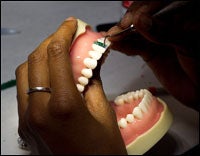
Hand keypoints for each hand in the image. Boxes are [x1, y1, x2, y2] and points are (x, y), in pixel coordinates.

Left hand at [15, 17, 126, 153]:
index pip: (55, 55)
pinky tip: (51, 74)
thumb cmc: (103, 148)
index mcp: (63, 106)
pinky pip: (25, 90)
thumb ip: (92, 80)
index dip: (63, 33)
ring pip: (24, 73)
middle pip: (35, 60)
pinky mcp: (24, 125)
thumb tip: (90, 57)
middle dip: (51, 41)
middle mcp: (38, 110)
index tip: (72, 24)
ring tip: (58, 52)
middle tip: (66, 35)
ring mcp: (27, 119)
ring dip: (40, 57)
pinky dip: (36, 74)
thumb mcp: (103, 111)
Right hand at [107, 1, 198, 109]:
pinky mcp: (149, 52)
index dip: (142, 10)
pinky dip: (123, 46)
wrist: (198, 91)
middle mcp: (165, 26)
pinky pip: (133, 47)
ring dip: (121, 35)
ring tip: (111, 36)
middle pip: (141, 18)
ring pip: (135, 33)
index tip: (132, 19)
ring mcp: (155, 39)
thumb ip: (165, 32)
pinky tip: (115, 44)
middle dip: (128, 23)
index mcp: (180, 17)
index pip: (156, 5)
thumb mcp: (187, 44)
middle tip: (118, 29)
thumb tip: (142, 21)